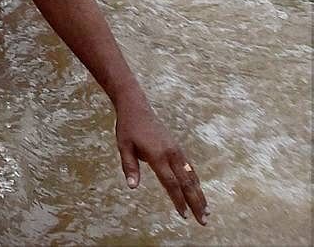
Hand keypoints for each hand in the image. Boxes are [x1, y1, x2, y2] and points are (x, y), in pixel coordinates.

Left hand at [115, 92, 207, 222]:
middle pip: (187, 183)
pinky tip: (199, 192)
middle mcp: (171, 154)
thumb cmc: (128, 128)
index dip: (178, 200)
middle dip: (195, 203)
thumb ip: (129, 166)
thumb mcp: (123, 146)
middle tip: (203, 221)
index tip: (183, 215)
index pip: (170, 183)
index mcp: (157, 155)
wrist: (137, 108)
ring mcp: (177, 151)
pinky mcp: (178, 148)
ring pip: (192, 177)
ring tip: (206, 212)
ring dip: (200, 195)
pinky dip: (196, 182)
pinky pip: (190, 168)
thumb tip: (132, 186)